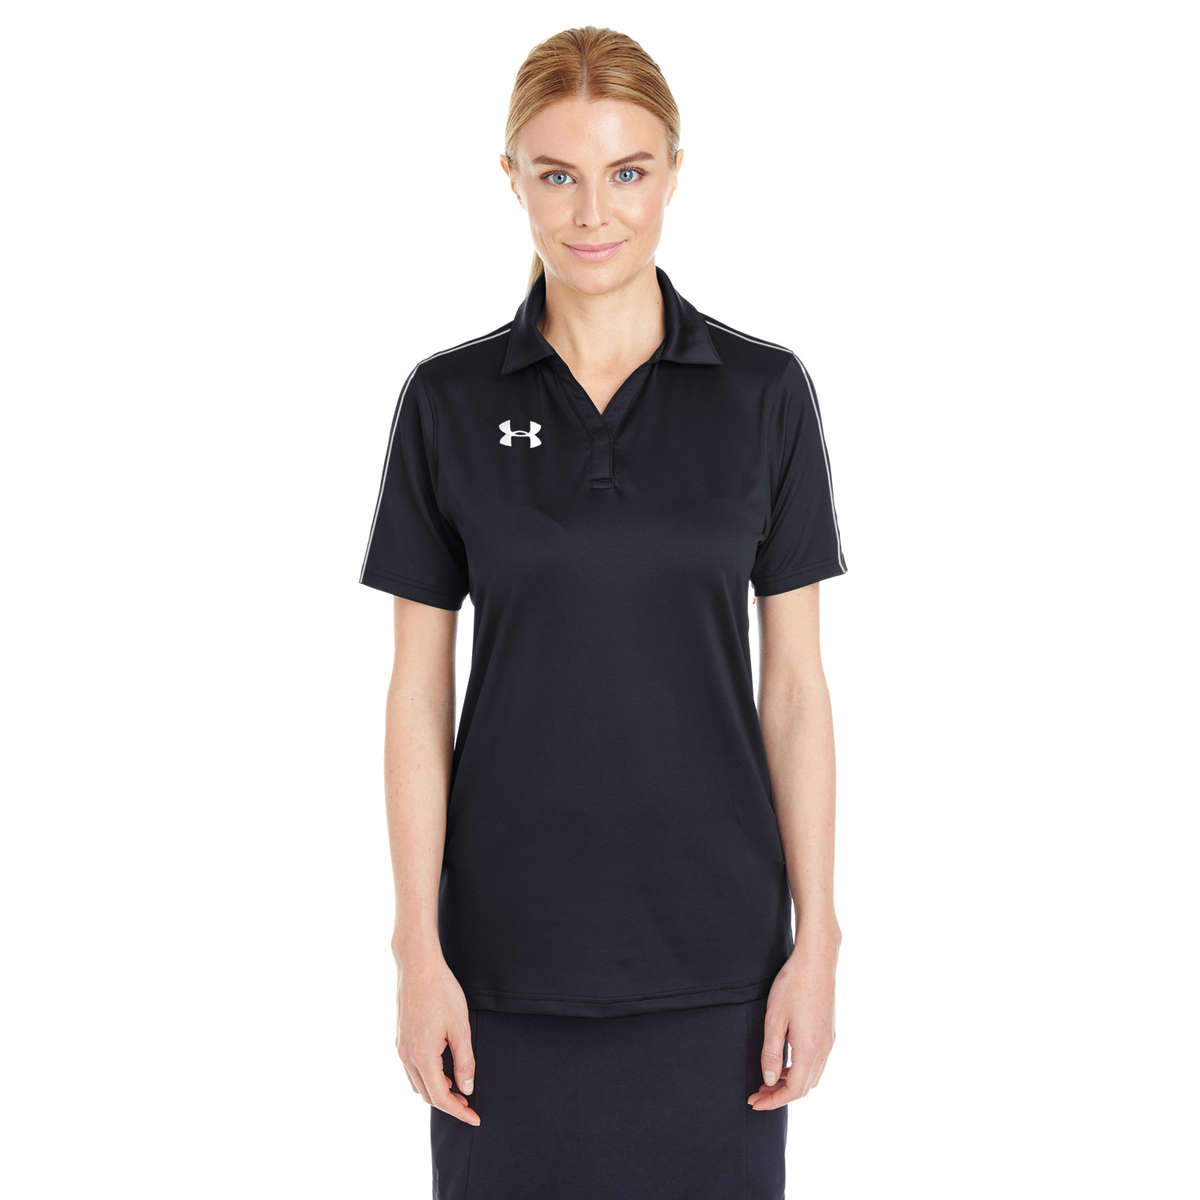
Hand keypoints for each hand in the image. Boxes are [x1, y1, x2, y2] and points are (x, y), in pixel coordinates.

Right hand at [394, 953, 480, 1126]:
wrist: (418, 966)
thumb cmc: (442, 992)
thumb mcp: (460, 1028)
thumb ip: (465, 1061)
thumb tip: (467, 1088)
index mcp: (423, 1056)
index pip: (441, 1097)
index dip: (459, 1111)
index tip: (475, 1118)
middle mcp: (407, 1056)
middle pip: (427, 1094)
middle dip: (448, 1103)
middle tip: (470, 1104)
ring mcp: (401, 1047)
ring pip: (417, 1083)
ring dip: (437, 1090)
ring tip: (458, 1087)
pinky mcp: (401, 1038)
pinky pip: (412, 1068)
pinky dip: (427, 1076)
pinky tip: (443, 1068)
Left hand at [747, 926, 839, 1110]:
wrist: (817, 961)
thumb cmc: (792, 986)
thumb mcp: (774, 1019)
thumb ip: (771, 1053)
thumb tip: (769, 1080)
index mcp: (809, 1050)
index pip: (793, 1090)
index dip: (773, 1101)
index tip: (754, 1102)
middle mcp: (823, 1050)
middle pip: (804, 1087)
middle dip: (780, 1095)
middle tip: (757, 1093)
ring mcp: (829, 1042)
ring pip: (811, 1076)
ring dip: (790, 1083)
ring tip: (768, 1080)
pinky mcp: (829, 1032)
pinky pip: (816, 1063)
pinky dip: (800, 1070)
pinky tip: (785, 1062)